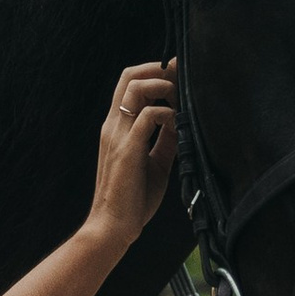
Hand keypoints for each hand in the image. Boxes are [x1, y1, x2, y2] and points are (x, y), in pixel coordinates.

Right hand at [85, 59, 177, 259]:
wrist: (112, 227)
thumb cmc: (132, 199)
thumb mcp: (154, 163)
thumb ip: (163, 141)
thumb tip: (180, 122)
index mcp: (116, 127)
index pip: (128, 83)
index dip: (153, 72)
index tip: (177, 75)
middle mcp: (113, 125)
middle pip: (129, 76)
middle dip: (159, 68)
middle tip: (182, 74)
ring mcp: (118, 135)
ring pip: (135, 88)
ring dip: (162, 85)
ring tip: (179, 98)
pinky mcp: (127, 149)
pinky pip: (148, 116)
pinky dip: (168, 114)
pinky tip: (177, 125)